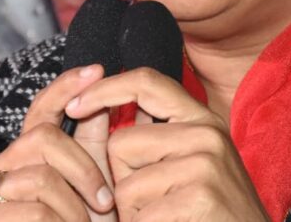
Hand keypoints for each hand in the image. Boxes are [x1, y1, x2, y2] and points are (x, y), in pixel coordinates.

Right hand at [0, 65, 115, 220]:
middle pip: (42, 136)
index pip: (40, 108)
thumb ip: (98, 143)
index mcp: (25, 155)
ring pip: (41, 174)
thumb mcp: (94, 184)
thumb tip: (116, 97)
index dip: (67, 85)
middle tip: (105, 200)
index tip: (98, 69)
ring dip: (75, 204)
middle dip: (83, 167)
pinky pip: (36, 209)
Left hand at [65, 67, 270, 221]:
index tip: (76, 105)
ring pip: (124, 186)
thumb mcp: (194, 164)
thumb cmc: (214, 214)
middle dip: (123, 180)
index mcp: (204, 120)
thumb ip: (159, 137)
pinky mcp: (199, 198)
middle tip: (157, 202)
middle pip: (121, 143)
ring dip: (133, 213)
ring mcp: (205, 165)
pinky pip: (138, 216)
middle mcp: (207, 135)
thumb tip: (104, 106)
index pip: (147, 82)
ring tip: (166, 218)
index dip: (105, 89)